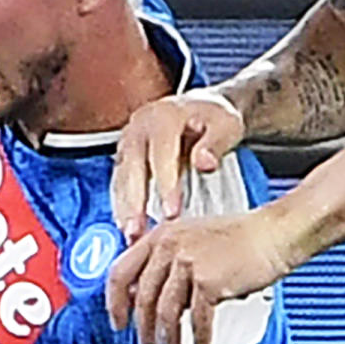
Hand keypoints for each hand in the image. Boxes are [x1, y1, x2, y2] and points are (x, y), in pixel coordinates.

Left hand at [104, 210, 292, 343]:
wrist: (272, 234)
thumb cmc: (238, 238)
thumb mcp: (191, 241)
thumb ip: (166, 265)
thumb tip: (146, 299)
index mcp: (160, 236)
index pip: (120, 272)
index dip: (114, 303)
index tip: (118, 322)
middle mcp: (169, 247)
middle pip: (142, 299)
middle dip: (144, 331)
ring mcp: (188, 263)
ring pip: (166, 313)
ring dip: (169, 341)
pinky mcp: (209, 281)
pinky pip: (197, 320)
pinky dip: (198, 341)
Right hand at [109, 90, 245, 237]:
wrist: (204, 107)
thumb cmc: (215, 117)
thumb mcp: (225, 125)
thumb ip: (215, 144)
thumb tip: (204, 163)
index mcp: (164, 116)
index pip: (161, 153)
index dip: (165, 184)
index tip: (171, 212)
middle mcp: (140, 126)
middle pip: (132, 168)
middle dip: (135, 202)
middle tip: (138, 232)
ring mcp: (129, 141)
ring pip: (121, 177)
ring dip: (124, 208)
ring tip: (130, 236)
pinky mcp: (126, 155)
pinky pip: (119, 182)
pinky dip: (122, 205)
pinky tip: (127, 226)